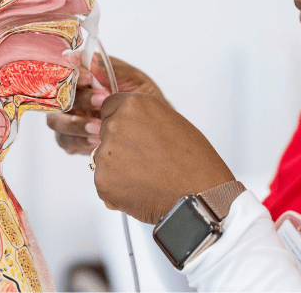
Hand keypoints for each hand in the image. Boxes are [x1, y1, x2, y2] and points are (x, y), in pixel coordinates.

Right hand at [46, 54, 165, 154]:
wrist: (155, 127)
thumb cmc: (142, 97)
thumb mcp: (131, 78)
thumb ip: (107, 70)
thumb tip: (84, 61)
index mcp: (83, 76)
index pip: (65, 70)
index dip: (72, 73)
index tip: (89, 78)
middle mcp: (72, 96)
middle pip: (58, 97)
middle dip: (80, 99)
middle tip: (102, 100)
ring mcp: (69, 118)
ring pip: (56, 121)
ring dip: (76, 124)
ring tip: (100, 127)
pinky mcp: (72, 140)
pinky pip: (66, 141)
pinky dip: (80, 141)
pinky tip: (98, 140)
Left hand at [92, 92, 234, 223]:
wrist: (198, 195)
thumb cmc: (193, 160)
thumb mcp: (170, 121)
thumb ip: (143, 117)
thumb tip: (129, 123)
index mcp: (134, 105)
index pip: (109, 107)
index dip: (123, 122)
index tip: (133, 133)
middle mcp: (116, 125)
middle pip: (105, 132)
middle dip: (120, 144)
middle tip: (145, 158)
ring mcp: (106, 154)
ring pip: (104, 159)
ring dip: (119, 167)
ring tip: (147, 176)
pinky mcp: (102, 181)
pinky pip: (105, 182)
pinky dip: (118, 188)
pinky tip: (140, 189)